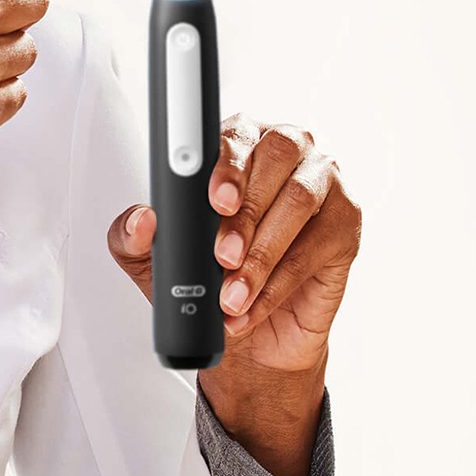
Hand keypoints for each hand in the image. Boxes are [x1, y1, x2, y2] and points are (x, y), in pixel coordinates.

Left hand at [105, 114, 360, 475]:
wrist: (251, 339)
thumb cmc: (205, 283)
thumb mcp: (152, 264)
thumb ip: (131, 238)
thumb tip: (141, 219)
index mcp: (237, 145)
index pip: (233, 135)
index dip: (226, 164)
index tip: (214, 199)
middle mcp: (283, 153)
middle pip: (273, 160)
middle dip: (244, 214)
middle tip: (222, 256)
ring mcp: (322, 183)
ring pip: (299, 201)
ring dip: (262, 252)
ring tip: (232, 293)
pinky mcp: (345, 224)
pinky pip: (315, 247)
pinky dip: (279, 281)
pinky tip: (253, 304)